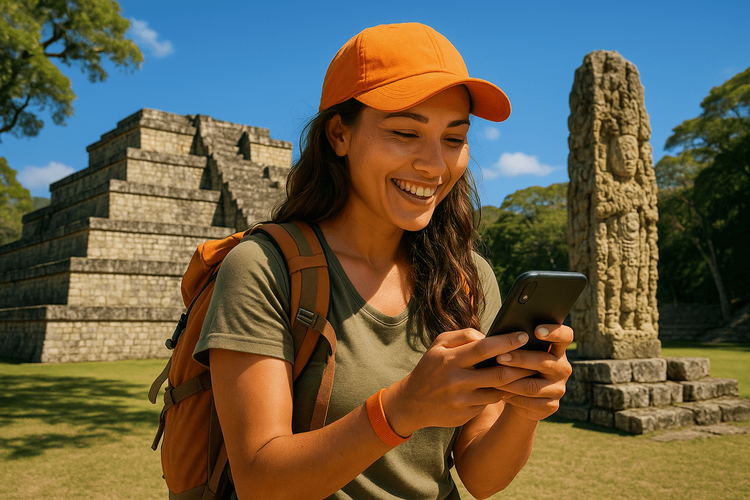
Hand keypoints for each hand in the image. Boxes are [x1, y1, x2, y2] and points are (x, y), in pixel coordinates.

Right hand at [381, 328, 535, 436]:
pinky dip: (501, 395)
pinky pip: (489, 403)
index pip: (484, 348)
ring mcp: (462, 400)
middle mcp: (457, 380)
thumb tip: (489, 335)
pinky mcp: (465, 415)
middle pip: (498, 373)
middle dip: (520, 365)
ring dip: (515, 382)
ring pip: (498, 391)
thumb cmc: (431, 368)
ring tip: (529, 372)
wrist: (412, 403)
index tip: (524, 336)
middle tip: (536, 357)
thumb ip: (463, 335)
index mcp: (451, 359)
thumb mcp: (438, 345)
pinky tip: (510, 388)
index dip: (507, 342)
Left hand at [489, 324, 573, 420]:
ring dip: (511, 381)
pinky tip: (500, 392)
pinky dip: (513, 397)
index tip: (536, 331)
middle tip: (499, 357)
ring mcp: (559, 388)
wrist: (520, 397)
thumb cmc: (516, 366)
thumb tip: (483, 333)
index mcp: (557, 349)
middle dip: (520, 359)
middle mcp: (562, 368)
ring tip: (493, 377)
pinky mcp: (551, 406)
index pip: (565, 336)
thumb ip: (509, 341)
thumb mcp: (517, 351)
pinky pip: (530, 402)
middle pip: (544, 361)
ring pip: (533, 385)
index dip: (554, 332)